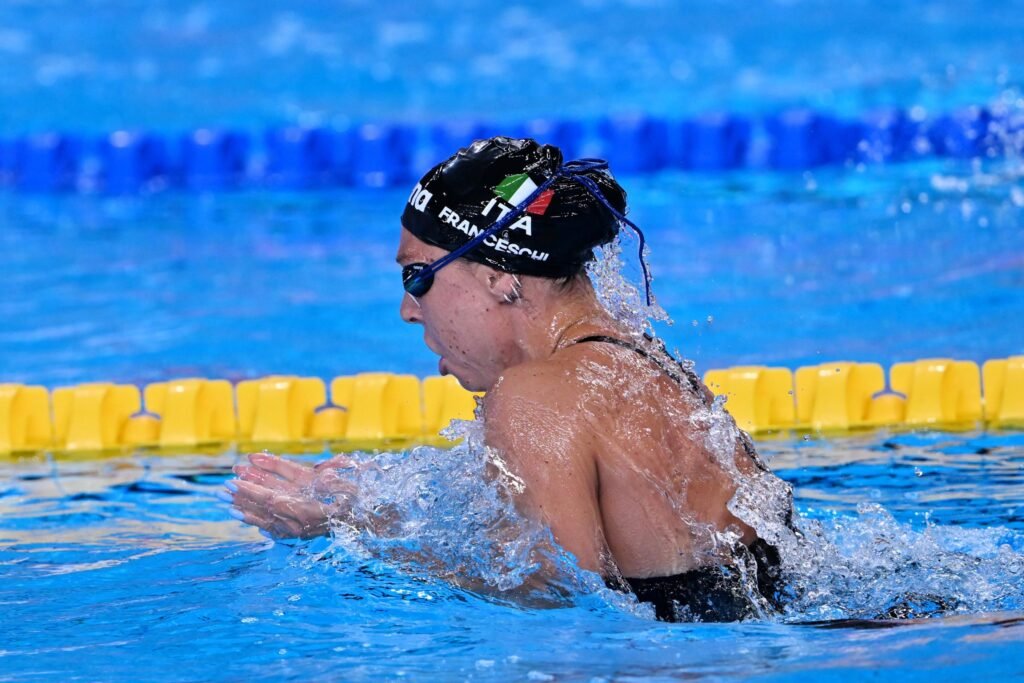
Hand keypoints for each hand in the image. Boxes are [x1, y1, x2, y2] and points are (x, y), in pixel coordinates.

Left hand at [225, 452, 356, 539]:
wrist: (365, 527)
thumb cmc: (358, 504)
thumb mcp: (350, 489)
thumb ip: (334, 481)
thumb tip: (321, 474)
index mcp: (308, 510)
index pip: (273, 498)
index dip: (252, 490)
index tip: (234, 482)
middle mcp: (299, 522)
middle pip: (264, 508)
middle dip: (242, 497)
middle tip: (220, 490)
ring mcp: (298, 529)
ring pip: (266, 517)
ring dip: (246, 509)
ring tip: (226, 503)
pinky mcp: (299, 533)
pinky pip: (274, 528)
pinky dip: (260, 522)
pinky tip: (247, 519)